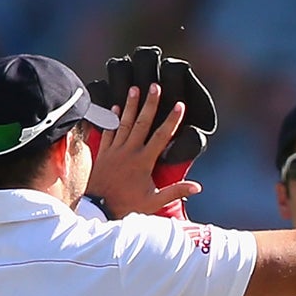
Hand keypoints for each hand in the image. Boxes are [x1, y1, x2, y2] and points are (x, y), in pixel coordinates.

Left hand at [85, 82, 199, 217]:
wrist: (98, 209)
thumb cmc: (127, 206)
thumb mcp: (154, 201)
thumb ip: (175, 192)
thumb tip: (197, 187)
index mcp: (144, 161)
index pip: (161, 136)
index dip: (172, 120)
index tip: (180, 105)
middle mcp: (130, 151)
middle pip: (142, 122)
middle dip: (150, 103)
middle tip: (155, 86)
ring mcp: (115, 150)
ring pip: (124, 123)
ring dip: (130, 105)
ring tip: (135, 88)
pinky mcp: (104, 153)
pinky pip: (109, 131)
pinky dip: (113, 119)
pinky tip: (116, 107)